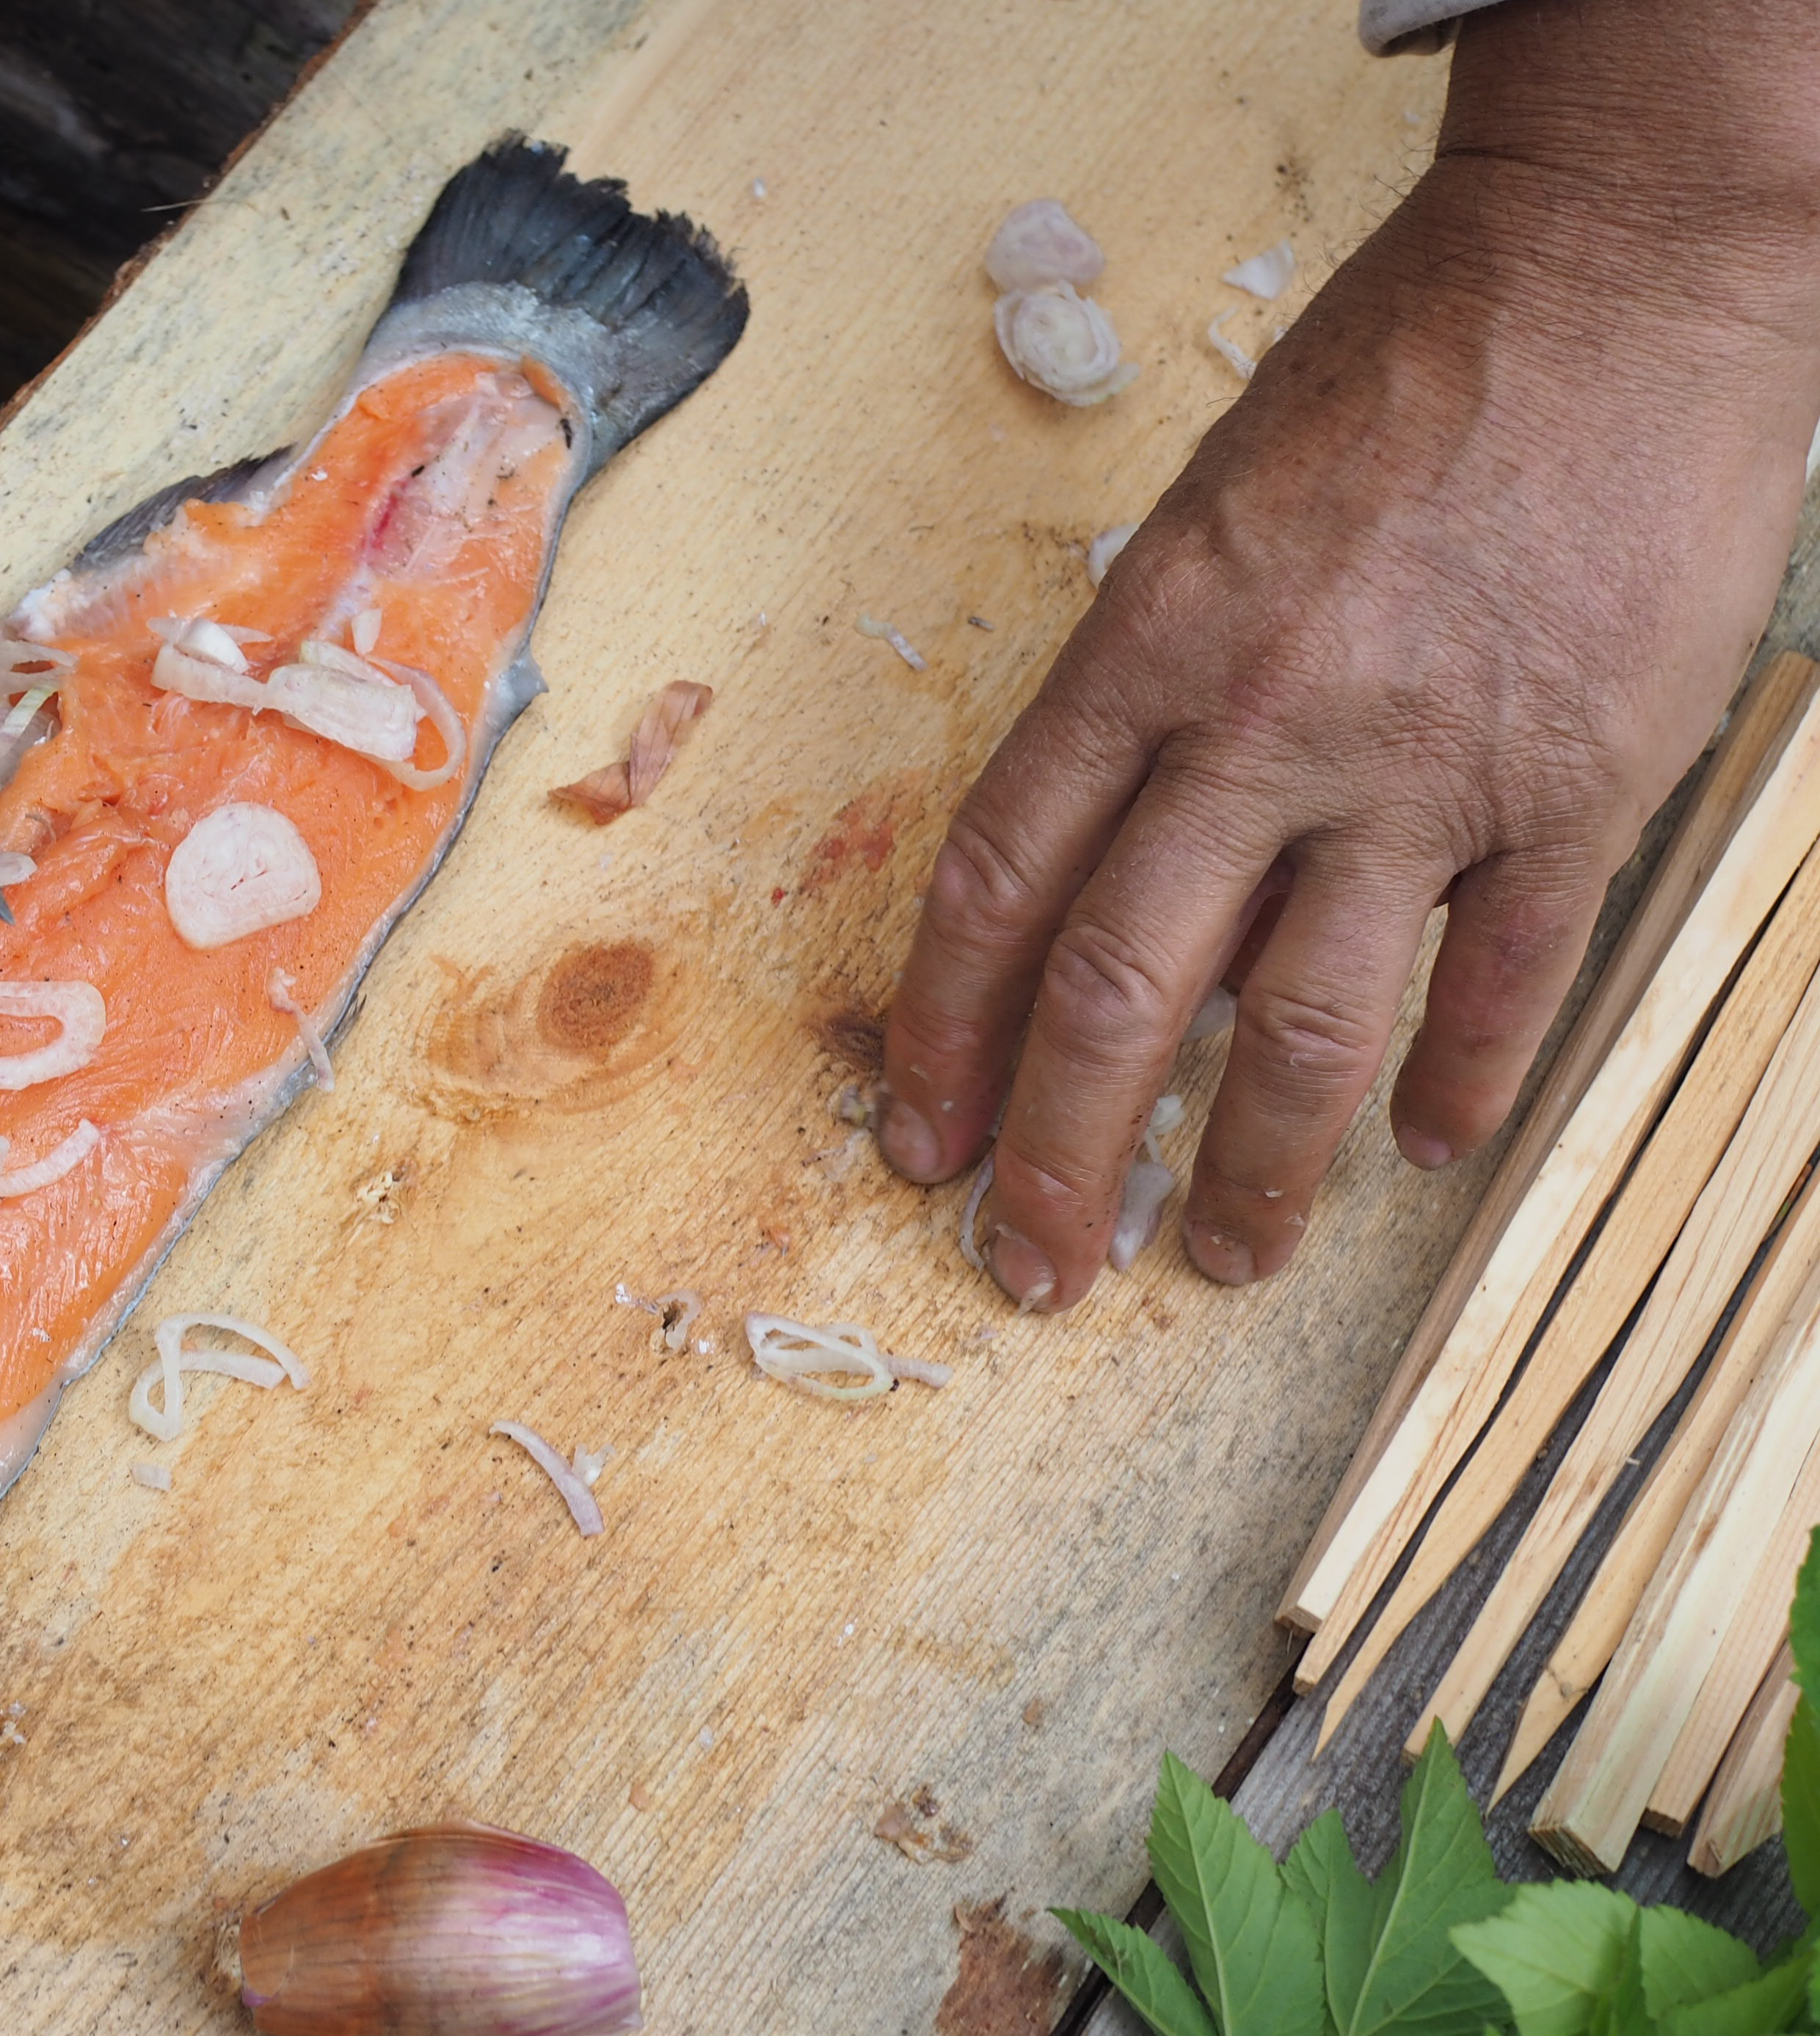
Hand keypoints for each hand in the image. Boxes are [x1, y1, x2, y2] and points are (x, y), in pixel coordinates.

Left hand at [879, 0, 1819, 1309]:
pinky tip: (1418, 1150)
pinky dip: (1454, 1085)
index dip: (944, 1030)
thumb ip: (1156, 715)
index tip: (921, 1137)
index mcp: (1145, 652)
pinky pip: (1500, 981)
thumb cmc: (1392, 382)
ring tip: (1221, 1257)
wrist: (1615, 271)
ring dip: (1253, 1171)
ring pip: (1300, 1029)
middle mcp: (1262, 727)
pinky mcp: (1577, 786)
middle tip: (1034, 1263)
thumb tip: (1145, 907)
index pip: (997, 881)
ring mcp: (1423, 768)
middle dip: (1061, 1153)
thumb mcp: (1210, 529)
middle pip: (1121, 992)